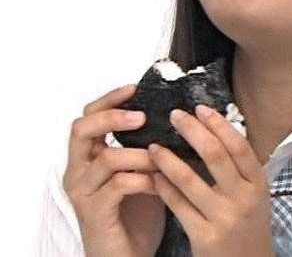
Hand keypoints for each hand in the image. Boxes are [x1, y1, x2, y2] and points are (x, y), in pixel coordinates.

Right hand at [63, 85, 165, 256]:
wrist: (127, 254)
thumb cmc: (137, 210)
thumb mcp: (142, 170)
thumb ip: (147, 145)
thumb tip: (175, 114)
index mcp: (88, 156)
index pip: (89, 116)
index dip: (109, 99)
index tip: (134, 88)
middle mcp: (78, 170)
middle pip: (82, 129)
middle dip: (113, 116)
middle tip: (142, 116)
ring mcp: (83, 192)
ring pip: (107, 158)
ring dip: (141, 154)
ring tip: (163, 157)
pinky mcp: (94, 212)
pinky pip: (119, 185)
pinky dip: (144, 178)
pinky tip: (160, 182)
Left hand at [148, 105, 274, 256]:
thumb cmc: (249, 225)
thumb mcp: (254, 194)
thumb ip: (239, 166)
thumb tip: (216, 129)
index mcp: (257, 183)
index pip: (238, 145)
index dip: (218, 124)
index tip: (200, 108)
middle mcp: (243, 198)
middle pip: (214, 155)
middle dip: (192, 130)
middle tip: (174, 115)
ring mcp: (224, 218)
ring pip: (189, 179)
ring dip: (168, 158)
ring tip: (153, 145)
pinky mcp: (204, 237)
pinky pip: (177, 204)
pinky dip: (163, 187)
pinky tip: (153, 175)